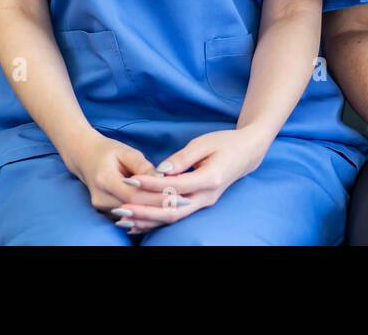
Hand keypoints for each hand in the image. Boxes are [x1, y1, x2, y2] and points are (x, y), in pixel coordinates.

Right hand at [62, 129, 189, 236]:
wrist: (84, 156)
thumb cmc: (108, 151)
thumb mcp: (126, 152)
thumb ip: (143, 166)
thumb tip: (162, 179)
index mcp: (104, 179)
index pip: (134, 195)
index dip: (157, 197)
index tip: (178, 194)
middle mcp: (101, 198)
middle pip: (135, 208)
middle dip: (161, 206)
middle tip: (185, 202)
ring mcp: (101, 207)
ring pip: (132, 215)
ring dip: (156, 212)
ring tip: (179, 206)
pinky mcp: (105, 212)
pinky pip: (128, 216)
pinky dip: (146, 213)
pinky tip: (164, 210)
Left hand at [121, 127, 272, 231]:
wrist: (247, 153)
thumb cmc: (226, 143)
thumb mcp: (203, 143)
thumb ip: (182, 158)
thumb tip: (160, 171)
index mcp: (210, 178)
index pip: (175, 186)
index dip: (151, 185)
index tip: (130, 180)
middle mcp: (207, 196)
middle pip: (172, 210)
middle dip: (144, 212)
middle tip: (120, 209)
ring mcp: (204, 203)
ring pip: (173, 218)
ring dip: (147, 221)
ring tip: (123, 220)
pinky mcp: (200, 204)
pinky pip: (176, 216)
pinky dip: (156, 221)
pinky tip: (138, 224)